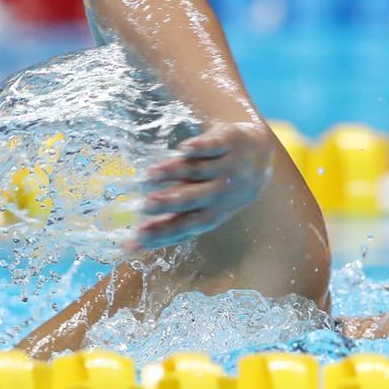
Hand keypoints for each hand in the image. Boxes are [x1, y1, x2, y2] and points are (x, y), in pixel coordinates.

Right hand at [130, 122, 273, 249]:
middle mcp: (220, 193)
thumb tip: (129, 245)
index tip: (136, 237)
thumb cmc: (218, 190)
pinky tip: (184, 149)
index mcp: (211, 213)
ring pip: (199, 171)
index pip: (184, 226)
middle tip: (144, 206)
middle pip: (193, 199)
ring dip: (174, 172)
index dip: (161, 233)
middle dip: (169, 203)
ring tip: (149, 175)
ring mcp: (226, 167)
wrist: (258, 157)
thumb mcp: (201, 209)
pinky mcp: (229, 143)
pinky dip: (200, 147)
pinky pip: (214, 146)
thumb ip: (169, 223)